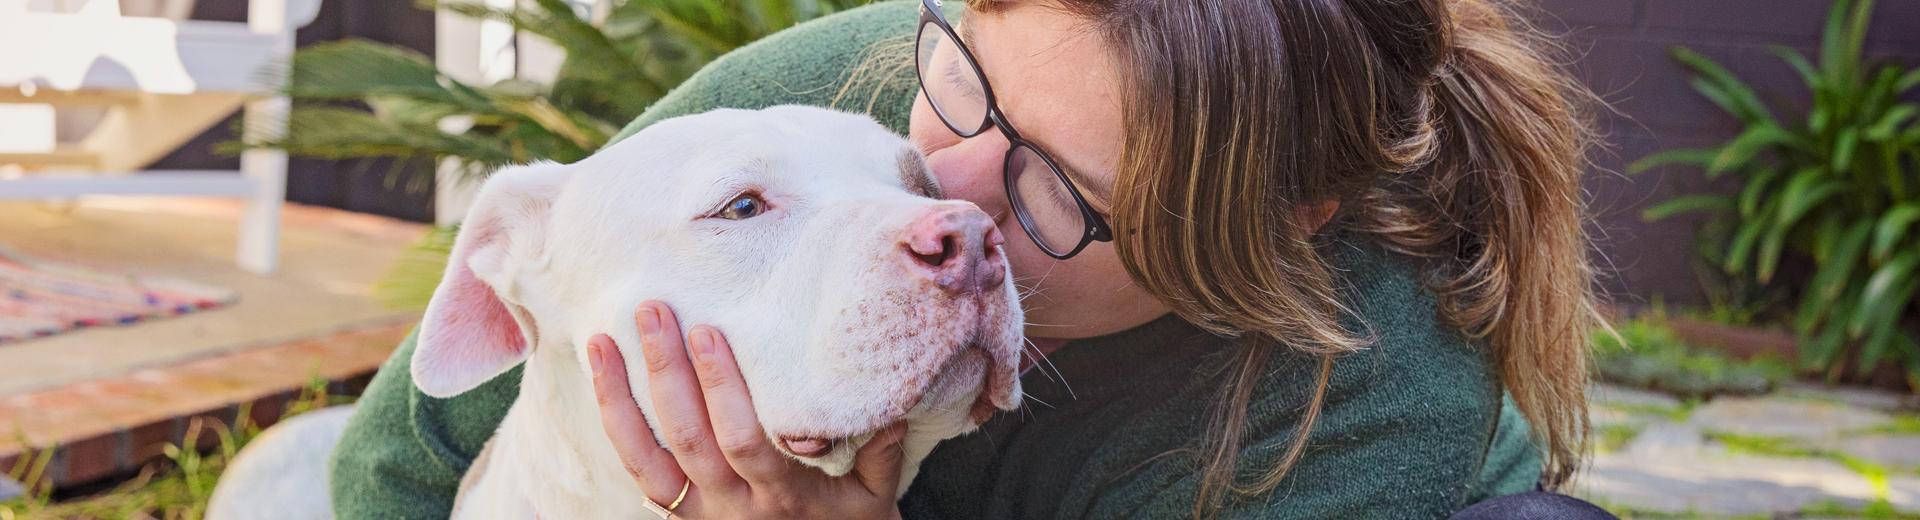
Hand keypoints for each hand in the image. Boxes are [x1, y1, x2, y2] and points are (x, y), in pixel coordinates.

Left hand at [585, 301, 906, 518]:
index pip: (742, 441)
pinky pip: (636, 470)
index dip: (720, 388)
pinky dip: (614, 423)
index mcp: (782, 497)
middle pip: (687, 439)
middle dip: (666, 372)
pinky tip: (602, 378)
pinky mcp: (677, 512)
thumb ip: (881, 450)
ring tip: (602, 341)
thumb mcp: (876, 497)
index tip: (709, 332)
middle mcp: (731, 507)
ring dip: (620, 396)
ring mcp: (698, 512)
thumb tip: (888, 401)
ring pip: (645, 458)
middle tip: (654, 311)